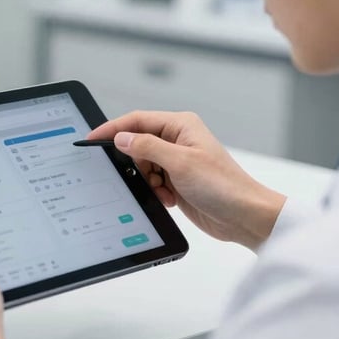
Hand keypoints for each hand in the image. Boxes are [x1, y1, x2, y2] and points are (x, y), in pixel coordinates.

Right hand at [89, 111, 285, 250]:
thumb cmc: (224, 186)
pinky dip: (154, 191)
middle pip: (137, 143)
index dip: (113, 128)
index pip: (137, 120)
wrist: (246, 217)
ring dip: (147, 180)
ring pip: (142, 165)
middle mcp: (178, 139)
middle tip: (140, 176)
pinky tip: (169, 198)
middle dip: (135, 163)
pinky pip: (152, 182)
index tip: (92, 138)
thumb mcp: (180, 163)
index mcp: (180, 125)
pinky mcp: (177, 181)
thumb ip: (147, 146)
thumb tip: (121, 137)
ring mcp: (177, 161)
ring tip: (162, 190)